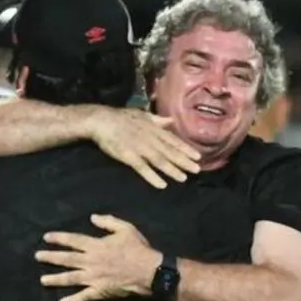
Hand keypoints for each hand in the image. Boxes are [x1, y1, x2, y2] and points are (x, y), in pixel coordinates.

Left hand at [35, 214, 161, 300]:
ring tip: (42, 280)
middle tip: (37, 256)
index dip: (59, 238)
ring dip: (55, 279)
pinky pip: (83, 297)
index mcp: (96, 245)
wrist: (149, 271)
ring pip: (70, 278)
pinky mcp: (99, 291)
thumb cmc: (138, 248)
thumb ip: (108, 222)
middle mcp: (91, 261)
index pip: (73, 240)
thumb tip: (92, 217)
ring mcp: (93, 278)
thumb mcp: (125, 228)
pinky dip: (72, 300)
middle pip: (67, 259)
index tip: (45, 237)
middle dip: (50, 257)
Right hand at [84, 107, 200, 188]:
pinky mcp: (129, 157)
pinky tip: (162, 185)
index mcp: (153, 129)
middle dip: (184, 161)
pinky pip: (142, 169)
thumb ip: (158, 120)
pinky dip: (152, 177)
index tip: (198, 157)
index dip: (186, 149)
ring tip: (183, 178)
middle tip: (197, 170)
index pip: (173, 140)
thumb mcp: (142, 115)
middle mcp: (150, 139)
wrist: (102, 120)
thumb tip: (171, 120)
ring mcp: (140, 148)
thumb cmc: (121, 118)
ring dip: (172, 170)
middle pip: (169, 152)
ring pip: (159, 161)